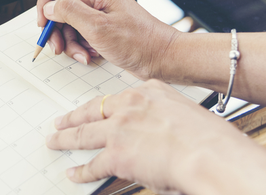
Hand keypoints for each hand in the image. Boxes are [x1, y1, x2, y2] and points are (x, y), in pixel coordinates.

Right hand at [36, 0, 177, 79]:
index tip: (44, 20)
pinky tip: (89, 56)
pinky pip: (79, 35)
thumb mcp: (98, 27)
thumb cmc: (139, 41)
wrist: (161, 59)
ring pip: (68, 24)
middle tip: (57, 47)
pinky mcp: (101, 29)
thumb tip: (50, 7)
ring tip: (81, 54)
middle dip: (56, 28)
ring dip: (69, 42)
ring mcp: (98, 14)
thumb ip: (70, 12)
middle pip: (61, 6)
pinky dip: (79, 47)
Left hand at [46, 80, 265, 193]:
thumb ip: (164, 119)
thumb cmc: (210, 138)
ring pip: (83, 134)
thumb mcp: (184, 114)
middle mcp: (129, 106)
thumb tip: (157, 135)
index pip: (117, 97)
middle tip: (61, 120)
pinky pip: (92, 164)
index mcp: (149, 92)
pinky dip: (81, 172)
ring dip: (65, 138)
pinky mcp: (116, 155)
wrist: (211, 154)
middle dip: (73, 117)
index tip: (95, 108)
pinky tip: (73, 173)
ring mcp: (119, 129)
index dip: (103, 105)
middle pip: (92, 110)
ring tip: (54, 141)